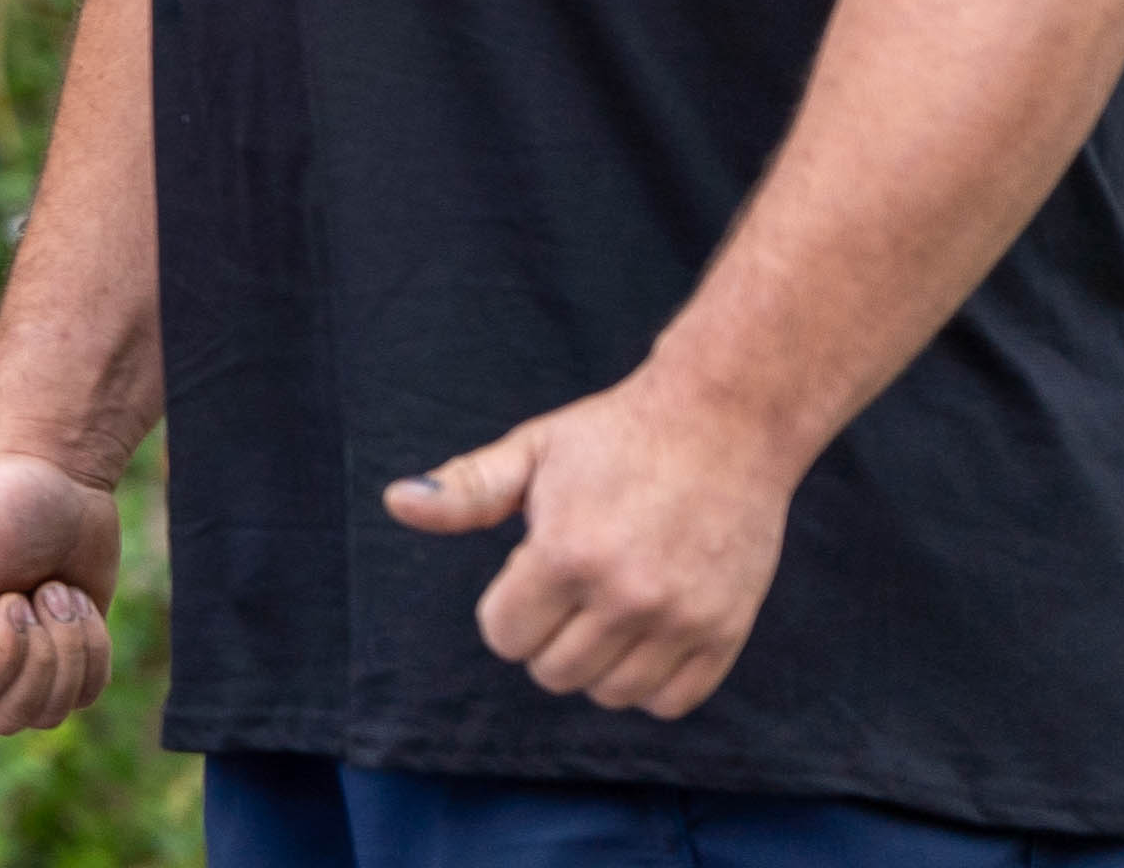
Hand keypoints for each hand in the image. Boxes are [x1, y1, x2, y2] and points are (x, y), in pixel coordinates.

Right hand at [0, 452, 122, 731]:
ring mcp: (10, 671)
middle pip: (14, 714)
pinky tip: (73, 601)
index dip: (5, 654)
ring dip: (73, 643)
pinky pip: (85, 695)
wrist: (52, 478)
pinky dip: (94, 646)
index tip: (12, 599)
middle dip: (46, 652)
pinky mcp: (55, 666)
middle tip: (41, 591)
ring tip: (55, 590)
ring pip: (53, 711)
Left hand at [390, 369, 799, 718]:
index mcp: (566, 553)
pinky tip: (642, 637)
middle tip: (566, 592)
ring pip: (611, 694)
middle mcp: (626, 595)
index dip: (504, 610)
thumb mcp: (531, 450)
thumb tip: (396, 502)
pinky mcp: (727, 630)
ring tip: (603, 611)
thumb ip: (465, 490)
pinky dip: (650, 683)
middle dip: (545, 636)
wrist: (723, 422)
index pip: (505, 636)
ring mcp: (683, 618)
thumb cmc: (615, 434)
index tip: (526, 576)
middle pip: (554, 672)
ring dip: (596, 664)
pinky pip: (673, 701)